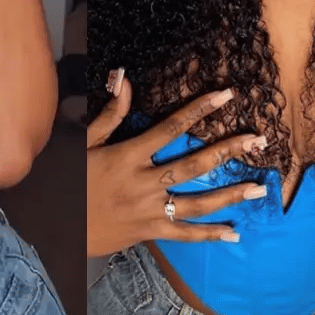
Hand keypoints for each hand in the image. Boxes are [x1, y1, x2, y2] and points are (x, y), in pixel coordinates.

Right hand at [87, 72, 267, 256]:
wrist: (56, 224)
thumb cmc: (70, 178)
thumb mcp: (85, 141)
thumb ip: (110, 113)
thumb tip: (125, 79)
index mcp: (129, 155)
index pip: (171, 127)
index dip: (199, 110)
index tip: (225, 96)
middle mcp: (144, 182)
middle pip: (193, 165)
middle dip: (228, 150)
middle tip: (257, 140)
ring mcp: (149, 210)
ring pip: (196, 202)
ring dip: (230, 195)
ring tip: (259, 187)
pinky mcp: (149, 232)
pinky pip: (184, 235)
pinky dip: (209, 236)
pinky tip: (234, 234)